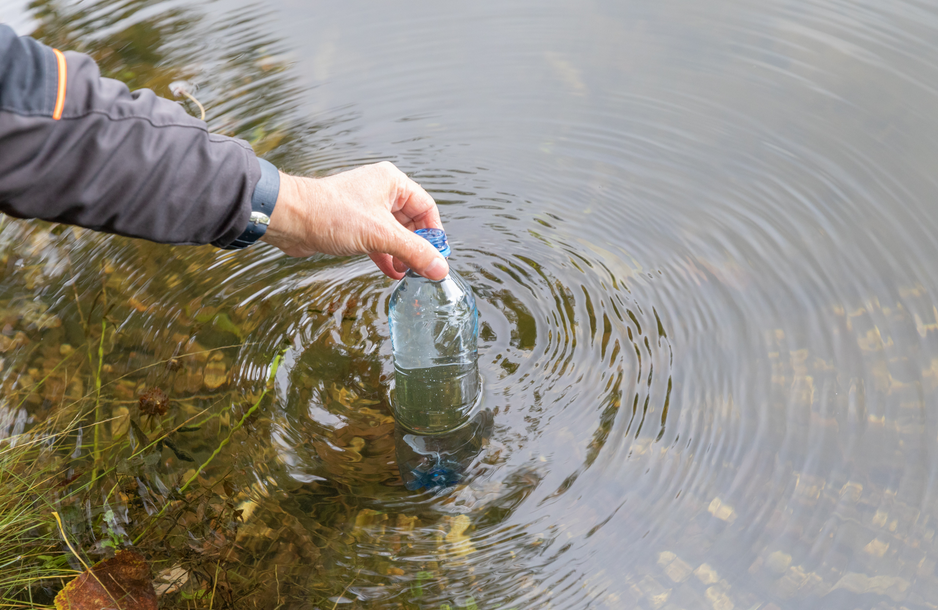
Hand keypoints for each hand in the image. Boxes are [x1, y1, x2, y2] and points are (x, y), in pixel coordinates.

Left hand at [260, 161, 448, 279]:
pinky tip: (392, 272)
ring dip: (401, 254)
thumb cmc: (331, 214)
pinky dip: (386, 256)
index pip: (426, 207)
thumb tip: (440, 268)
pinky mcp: (352, 225)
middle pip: (412, 222)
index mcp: (392, 183)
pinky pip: (377, 241)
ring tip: (407, 274)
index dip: (434, 233)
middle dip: (417, 247)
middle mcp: (380, 192)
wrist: (290, 219)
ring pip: (394, 234)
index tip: (438, 256)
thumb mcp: (380, 235)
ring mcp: (366, 209)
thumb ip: (413, 251)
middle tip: (423, 269)